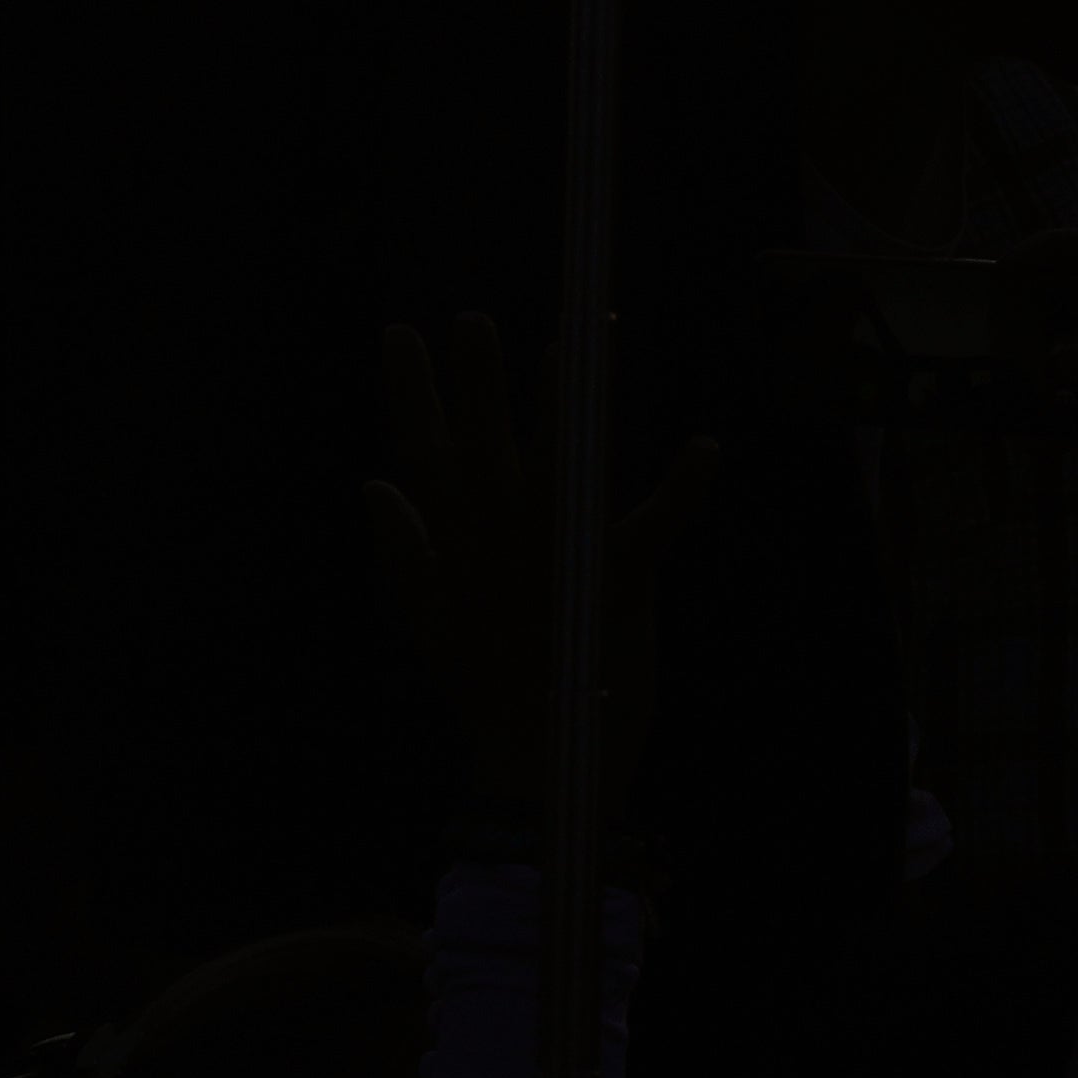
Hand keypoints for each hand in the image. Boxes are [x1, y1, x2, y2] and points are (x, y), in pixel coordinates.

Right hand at [365, 318, 712, 849]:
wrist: (535, 758)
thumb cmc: (488, 687)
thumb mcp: (429, 616)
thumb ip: (405, 547)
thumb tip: (372, 484)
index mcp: (459, 543)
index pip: (424, 454)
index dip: (412, 392)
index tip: (400, 335)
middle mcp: (504, 537)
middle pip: (485, 443)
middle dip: (477, 381)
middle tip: (470, 319)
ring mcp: (560, 552)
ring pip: (562, 457)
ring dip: (566, 401)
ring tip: (571, 339)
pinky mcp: (619, 575)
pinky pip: (657, 520)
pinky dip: (685, 486)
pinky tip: (706, 446)